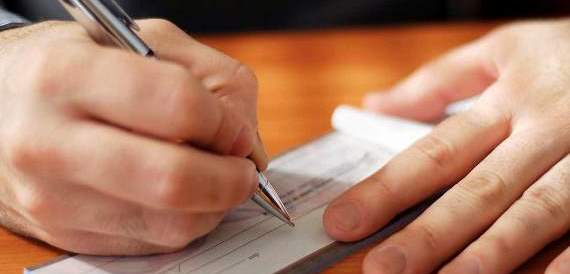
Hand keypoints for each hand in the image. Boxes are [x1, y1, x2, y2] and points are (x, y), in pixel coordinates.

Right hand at [0, 19, 267, 254]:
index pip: (177, 106)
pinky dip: (184, 221)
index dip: (224, 122)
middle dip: (231, 179)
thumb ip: (208, 77)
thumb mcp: (135, 41)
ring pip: (170, 223)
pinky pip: (153, 242)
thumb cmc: (69, 69)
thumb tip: (245, 142)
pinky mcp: (68, 235)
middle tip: (242, 169)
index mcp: (66, 76)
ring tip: (212, 178)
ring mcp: (54, 199)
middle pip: (173, 179)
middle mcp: (51, 143)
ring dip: (213, 205)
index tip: (233, 129)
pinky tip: (178, 194)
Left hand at [324, 19, 569, 272]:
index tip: (343, 220)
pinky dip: (562, 260)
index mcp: (508, 99)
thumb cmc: (568, 55)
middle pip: (479, 190)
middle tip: (381, 269)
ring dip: (490, 255)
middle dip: (429, 235)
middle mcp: (547, 129)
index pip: (436, 152)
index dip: (386, 189)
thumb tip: (373, 106)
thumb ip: (438, 80)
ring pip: (536, 213)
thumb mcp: (505, 50)